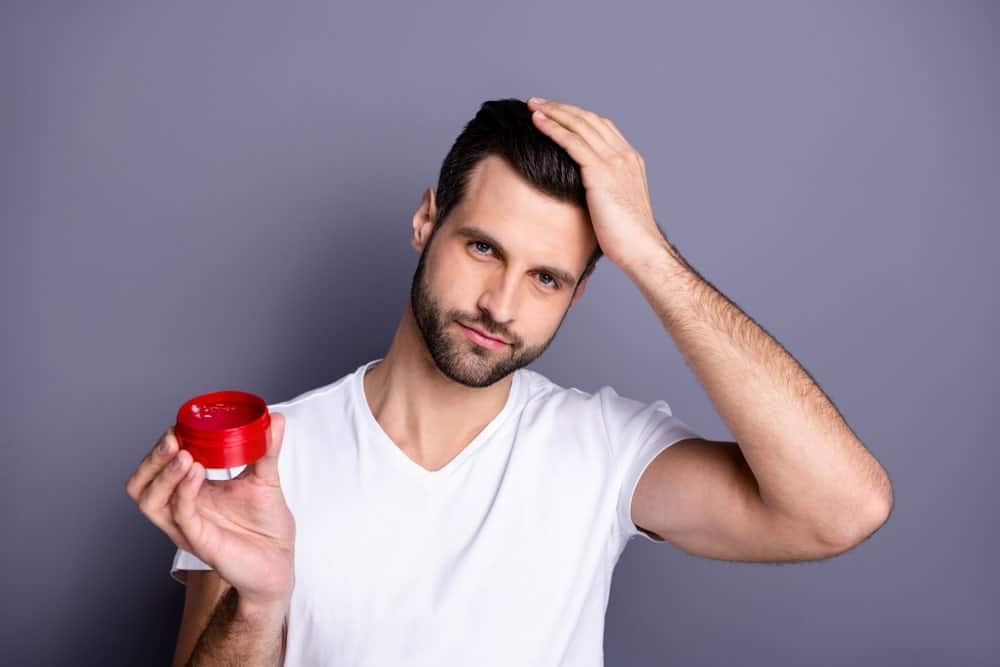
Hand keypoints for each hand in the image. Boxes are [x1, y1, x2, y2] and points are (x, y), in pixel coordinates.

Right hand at [126, 412, 294, 607]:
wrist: (280, 562)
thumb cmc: (267, 525)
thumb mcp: (266, 478)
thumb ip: (267, 449)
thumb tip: (274, 418)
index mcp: (193, 492)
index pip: (159, 468)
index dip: (162, 448)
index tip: (178, 427)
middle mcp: (183, 509)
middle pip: (142, 485)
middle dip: (152, 459)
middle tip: (172, 439)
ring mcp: (188, 527)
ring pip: (150, 502)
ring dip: (162, 475)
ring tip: (184, 456)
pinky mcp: (200, 542)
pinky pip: (181, 516)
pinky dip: (184, 492)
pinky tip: (197, 473)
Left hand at [526, 96, 670, 268]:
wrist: (641, 250)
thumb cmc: (627, 238)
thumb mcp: (614, 206)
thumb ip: (602, 191)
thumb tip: (583, 195)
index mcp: (630, 160)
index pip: (601, 127)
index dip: (576, 116)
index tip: (556, 112)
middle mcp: (624, 155)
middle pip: (589, 119)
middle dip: (562, 108)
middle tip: (538, 101)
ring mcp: (614, 161)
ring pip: (580, 125)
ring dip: (554, 112)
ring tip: (533, 106)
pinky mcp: (601, 172)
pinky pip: (573, 142)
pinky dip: (553, 128)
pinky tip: (538, 122)